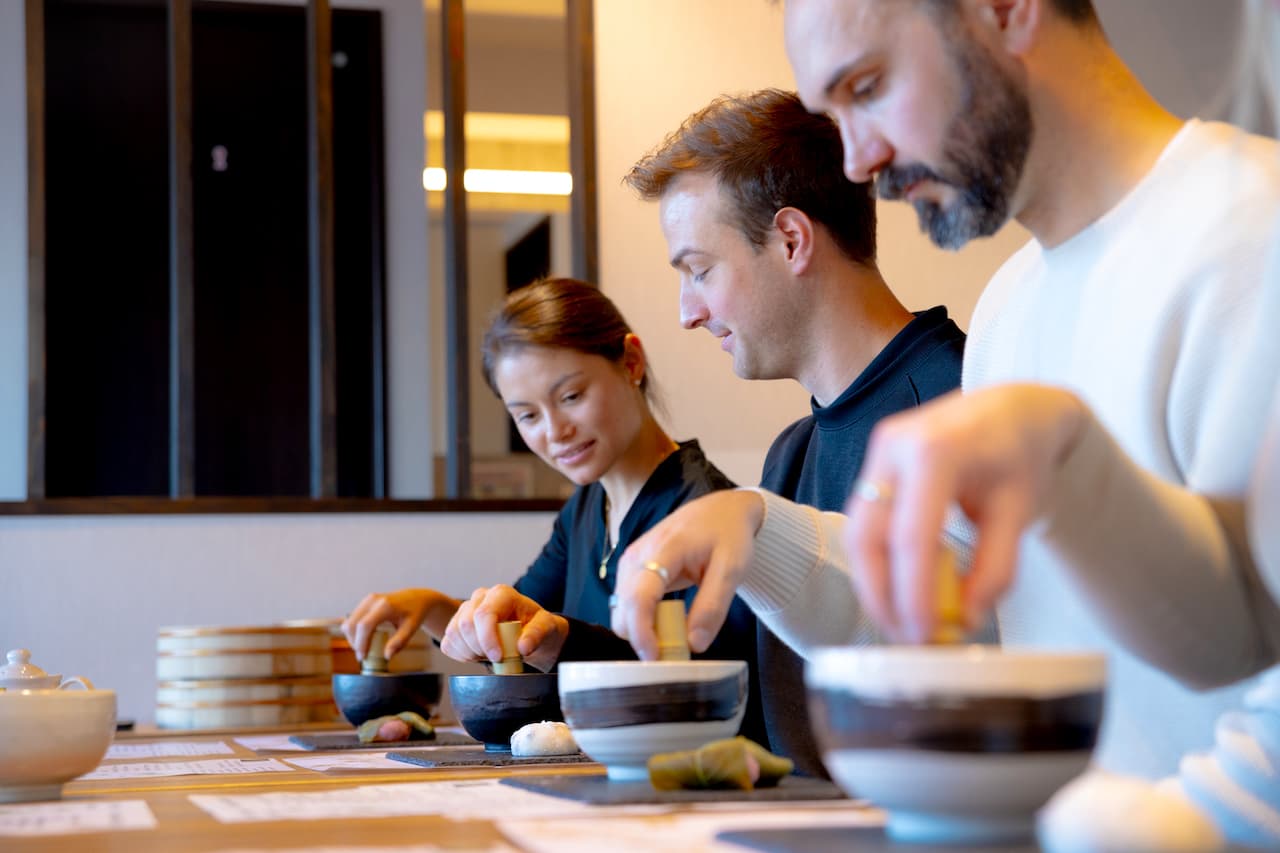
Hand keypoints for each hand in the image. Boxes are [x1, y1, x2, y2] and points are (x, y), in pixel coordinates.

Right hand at [342, 588, 439, 661]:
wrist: (416, 598)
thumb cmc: (415, 613)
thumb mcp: (411, 628)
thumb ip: (399, 642)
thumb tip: (387, 656)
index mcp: (385, 606)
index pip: (365, 625)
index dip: (360, 643)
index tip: (362, 657)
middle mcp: (373, 600)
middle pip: (352, 624)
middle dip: (353, 642)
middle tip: (363, 655)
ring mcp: (367, 600)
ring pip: (349, 622)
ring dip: (352, 637)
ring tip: (364, 648)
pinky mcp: (365, 603)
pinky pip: (353, 619)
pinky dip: (355, 631)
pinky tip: (365, 639)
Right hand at [440, 585, 569, 671]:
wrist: (529, 632)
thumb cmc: (536, 626)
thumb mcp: (546, 627)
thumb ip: (537, 634)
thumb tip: (523, 646)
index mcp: (501, 594)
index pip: (484, 614)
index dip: (487, 639)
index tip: (498, 656)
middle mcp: (480, 597)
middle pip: (465, 625)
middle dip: (480, 648)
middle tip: (497, 658)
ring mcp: (466, 610)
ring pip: (454, 634)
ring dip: (470, 653)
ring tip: (489, 656)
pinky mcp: (456, 625)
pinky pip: (448, 643)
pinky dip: (461, 655)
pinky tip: (478, 655)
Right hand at [611, 490, 764, 659]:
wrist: (721, 510)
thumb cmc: (728, 535)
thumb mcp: (732, 570)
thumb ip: (713, 607)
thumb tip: (695, 644)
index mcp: (664, 550)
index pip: (639, 596)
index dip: (642, 631)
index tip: (655, 658)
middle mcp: (638, 555)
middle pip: (624, 608)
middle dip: (644, 636)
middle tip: (677, 648)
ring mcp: (631, 561)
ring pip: (622, 610)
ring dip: (644, 629)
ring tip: (678, 630)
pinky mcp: (632, 568)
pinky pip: (628, 603)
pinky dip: (645, 619)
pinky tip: (669, 618)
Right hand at [843, 384, 1086, 642]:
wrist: (1014, 408)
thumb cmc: (1021, 454)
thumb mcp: (1020, 512)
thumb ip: (995, 567)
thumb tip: (965, 617)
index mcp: (935, 451)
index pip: (912, 536)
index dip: (912, 592)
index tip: (924, 634)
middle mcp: (895, 446)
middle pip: (867, 536)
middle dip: (880, 595)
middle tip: (905, 637)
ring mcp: (878, 451)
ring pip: (857, 533)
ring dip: (874, 583)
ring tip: (903, 620)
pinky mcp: (874, 463)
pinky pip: (863, 521)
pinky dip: (877, 561)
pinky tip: (900, 588)